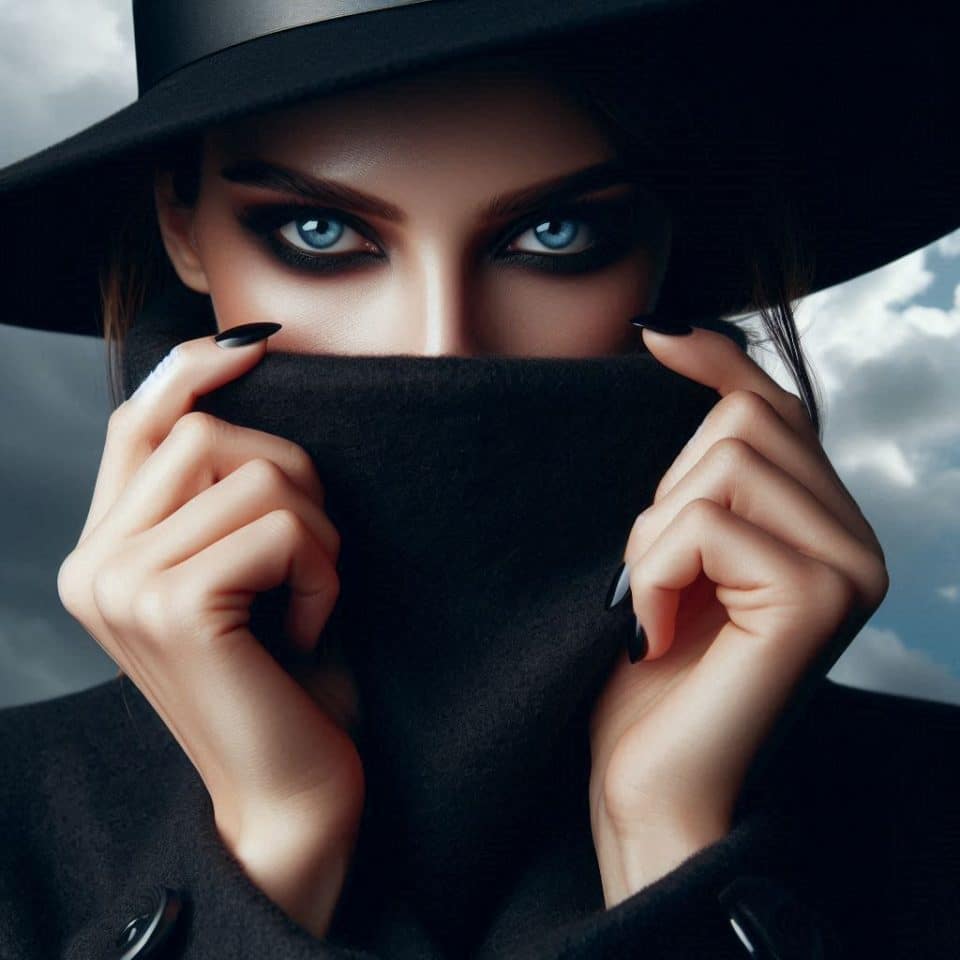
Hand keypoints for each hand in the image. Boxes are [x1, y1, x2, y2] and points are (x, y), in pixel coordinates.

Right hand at [56, 328, 363, 938]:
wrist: (291, 790)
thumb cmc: (281, 677)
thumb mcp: (241, 572)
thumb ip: (217, 493)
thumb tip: (235, 369)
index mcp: (104, 551)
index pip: (135, 422)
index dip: (189, 368)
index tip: (253, 346)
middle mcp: (93, 563)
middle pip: (207, 431)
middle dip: (291, 479)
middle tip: (309, 561)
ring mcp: (122, 583)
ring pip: (252, 470)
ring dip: (315, 528)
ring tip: (310, 598)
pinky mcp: (173, 605)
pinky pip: (280, 525)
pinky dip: (322, 569)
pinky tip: (312, 626)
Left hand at [588, 323, 888, 906]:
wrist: (652, 783)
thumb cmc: (649, 671)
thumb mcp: (669, 547)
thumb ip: (696, 462)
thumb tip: (674, 335)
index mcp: (822, 524)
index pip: (777, 405)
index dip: (716, 362)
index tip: (654, 337)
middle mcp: (854, 539)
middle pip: (744, 420)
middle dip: (666, 494)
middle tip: (655, 581)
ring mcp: (849, 566)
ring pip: (722, 462)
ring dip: (655, 537)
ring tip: (658, 609)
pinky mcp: (818, 597)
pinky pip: (708, 522)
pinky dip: (656, 573)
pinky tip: (659, 634)